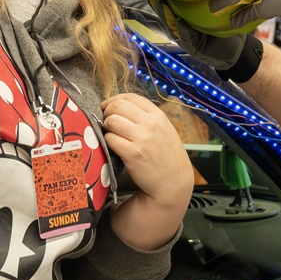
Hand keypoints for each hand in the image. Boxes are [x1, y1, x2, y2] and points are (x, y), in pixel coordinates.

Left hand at [100, 94, 193, 209]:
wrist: (173, 182)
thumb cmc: (167, 155)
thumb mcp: (164, 129)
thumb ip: (147, 116)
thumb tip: (120, 106)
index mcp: (158, 115)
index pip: (130, 97)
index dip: (114, 99)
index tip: (108, 107)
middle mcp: (151, 124)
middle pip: (118, 106)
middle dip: (108, 112)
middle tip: (108, 123)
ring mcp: (142, 138)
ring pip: (111, 121)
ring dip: (107, 128)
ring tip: (113, 136)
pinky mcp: (133, 154)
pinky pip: (110, 139)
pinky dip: (108, 142)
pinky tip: (115, 147)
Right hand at [148, 0, 256, 74]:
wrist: (236, 49)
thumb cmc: (222, 25)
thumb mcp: (211, 10)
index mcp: (180, 16)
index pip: (164, 3)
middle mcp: (179, 27)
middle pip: (163, 14)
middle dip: (155, 2)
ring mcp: (185, 38)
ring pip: (171, 25)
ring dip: (165, 15)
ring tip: (160, 2)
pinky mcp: (194, 48)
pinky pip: (186, 38)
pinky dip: (182, 30)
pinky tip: (179, 22)